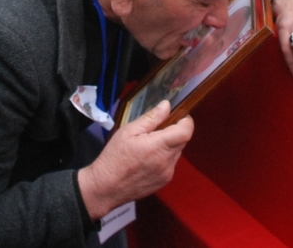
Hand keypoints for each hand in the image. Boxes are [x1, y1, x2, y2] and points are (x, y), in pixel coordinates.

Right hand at [78, 101, 192, 220]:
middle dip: (175, 131)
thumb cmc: (114, 157)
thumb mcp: (128, 131)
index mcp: (159, 146)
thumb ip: (151, 118)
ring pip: (177, 152)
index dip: (186, 120)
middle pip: (182, 141)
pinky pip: (171, 164)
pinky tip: (148, 159)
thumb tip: (167, 105)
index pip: (186, 131)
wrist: (105, 188)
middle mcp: (167, 161)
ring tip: (149, 145)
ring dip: (169, 145)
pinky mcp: (164, 182)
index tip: (177, 115)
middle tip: (157, 129)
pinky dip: (164, 157)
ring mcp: (167, 173)